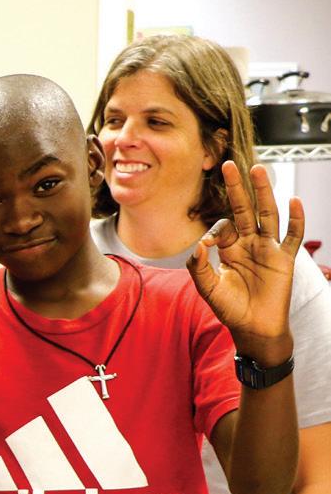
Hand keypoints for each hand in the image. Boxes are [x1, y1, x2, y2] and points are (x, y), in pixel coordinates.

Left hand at [188, 162, 300, 356]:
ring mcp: (268, 248)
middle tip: (229, 165)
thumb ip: (199, 267)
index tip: (208, 245)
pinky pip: (291, 235)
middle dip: (237, 188)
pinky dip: (295, 219)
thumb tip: (199, 245)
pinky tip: (293, 200)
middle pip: (244, 209)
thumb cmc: (231, 310)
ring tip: (258, 170)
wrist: (254, 328)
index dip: (214, 230)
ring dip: (263, 192)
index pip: (222, 226)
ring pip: (267, 214)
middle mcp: (249, 243)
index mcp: (229, 248)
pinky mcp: (284, 259)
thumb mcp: (208, 289)